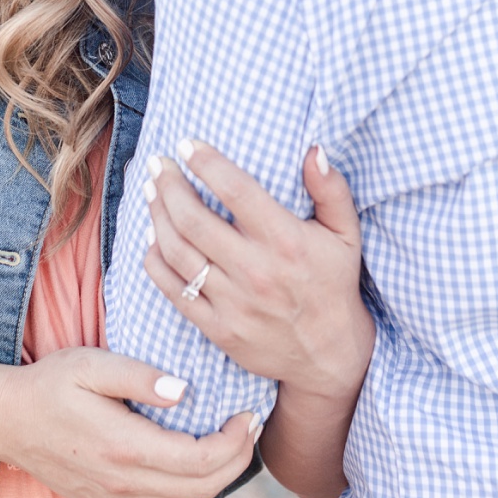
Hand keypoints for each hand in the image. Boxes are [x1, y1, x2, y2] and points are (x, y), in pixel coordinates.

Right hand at [0, 347, 255, 497]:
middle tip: (252, 424)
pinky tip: (200, 456)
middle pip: (203, 488)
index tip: (249, 412)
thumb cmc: (50, 385)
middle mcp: (122, 483)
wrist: (4, 422)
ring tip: (234, 438)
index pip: (202, 461)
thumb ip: (140, 377)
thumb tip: (183, 390)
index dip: (236, 441)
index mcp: (124, 448)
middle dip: (238, 458)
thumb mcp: (94, 364)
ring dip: (220, 474)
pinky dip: (194, 485)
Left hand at [145, 142, 373, 407]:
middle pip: (194, 218)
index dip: (206, 162)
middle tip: (158, 164)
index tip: (187, 144)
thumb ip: (331, 189)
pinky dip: (156, 261)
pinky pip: (173, 291)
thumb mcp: (346, 233)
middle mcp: (255, 270)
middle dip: (169, 185)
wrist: (329, 354)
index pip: (237, 190)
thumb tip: (314, 149)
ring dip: (157, 217)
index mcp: (286, 241)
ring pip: (178, 252)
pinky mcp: (217, 328)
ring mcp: (233, 302)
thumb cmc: (335, 284)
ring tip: (151, 193)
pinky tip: (152, 240)